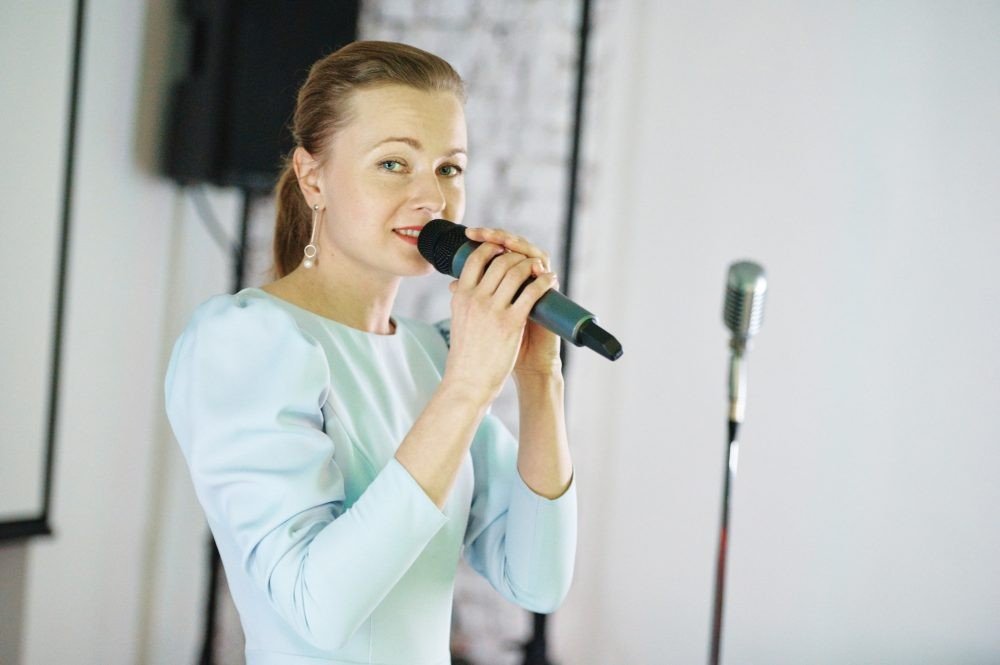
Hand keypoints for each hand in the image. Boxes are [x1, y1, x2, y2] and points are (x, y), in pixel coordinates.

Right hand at [442, 228, 560, 401]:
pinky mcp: (511, 322)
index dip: (492, 247)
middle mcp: (475, 298)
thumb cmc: (465, 354)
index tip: (502, 248)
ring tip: (539, 268)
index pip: (475, 259)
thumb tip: (456, 285)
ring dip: (531, 265)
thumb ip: (460, 300)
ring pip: (516, 272)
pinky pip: (531, 292)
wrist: (469, 382)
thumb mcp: (457, 321)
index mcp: (461, 296)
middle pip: (499, 261)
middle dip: (516, 255)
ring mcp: (493, 309)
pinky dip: (543, 282)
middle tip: (525, 260)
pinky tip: (549, 280)